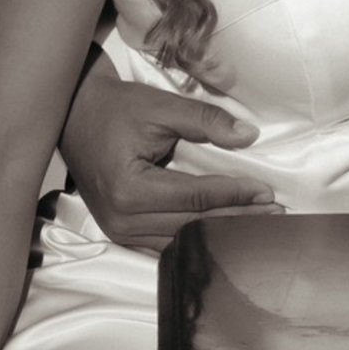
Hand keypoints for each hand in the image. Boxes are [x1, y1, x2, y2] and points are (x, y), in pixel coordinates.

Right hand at [59, 70, 280, 253]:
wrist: (74, 114)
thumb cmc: (116, 108)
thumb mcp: (161, 106)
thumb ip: (206, 121)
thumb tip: (248, 135)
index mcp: (130, 189)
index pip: (195, 198)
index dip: (235, 195)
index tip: (268, 192)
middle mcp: (122, 219)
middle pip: (192, 225)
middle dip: (236, 219)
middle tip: (274, 215)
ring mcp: (118, 230)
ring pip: (180, 241)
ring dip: (219, 234)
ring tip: (256, 227)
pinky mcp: (119, 232)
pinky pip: (164, 243)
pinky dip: (195, 237)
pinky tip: (222, 233)